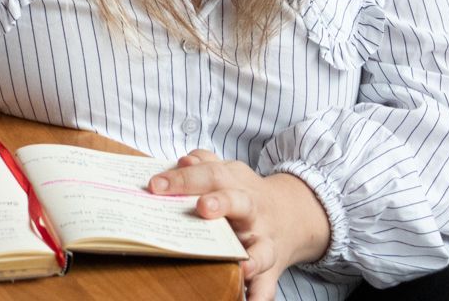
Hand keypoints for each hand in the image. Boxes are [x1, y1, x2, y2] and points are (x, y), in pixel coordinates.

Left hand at [149, 150, 329, 300]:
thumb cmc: (244, 194)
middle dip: (222, 203)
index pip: (210, 175)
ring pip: (262, 249)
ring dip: (252, 259)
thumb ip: (206, 164)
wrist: (293, 216)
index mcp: (237, 184)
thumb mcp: (229, 172)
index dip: (183, 179)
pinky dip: (261, 295)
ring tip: (242, 268)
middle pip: (239, 202)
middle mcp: (253, 212)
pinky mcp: (270, 268)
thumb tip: (184, 161)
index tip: (155, 186)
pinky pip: (268, 284)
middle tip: (202, 206)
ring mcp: (263, 241)